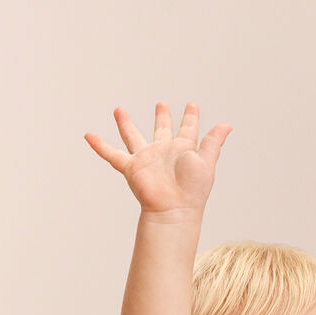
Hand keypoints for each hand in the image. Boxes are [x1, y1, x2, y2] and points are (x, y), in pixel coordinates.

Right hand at [84, 101, 231, 214]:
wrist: (174, 209)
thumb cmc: (193, 190)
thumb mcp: (206, 161)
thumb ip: (213, 142)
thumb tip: (227, 125)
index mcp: (183, 150)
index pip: (188, 129)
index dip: (191, 117)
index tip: (192, 105)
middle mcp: (164, 152)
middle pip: (161, 129)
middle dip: (162, 117)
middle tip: (161, 104)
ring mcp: (147, 159)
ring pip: (133, 136)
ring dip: (125, 124)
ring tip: (118, 110)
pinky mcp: (132, 168)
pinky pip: (112, 155)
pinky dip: (99, 146)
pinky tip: (88, 136)